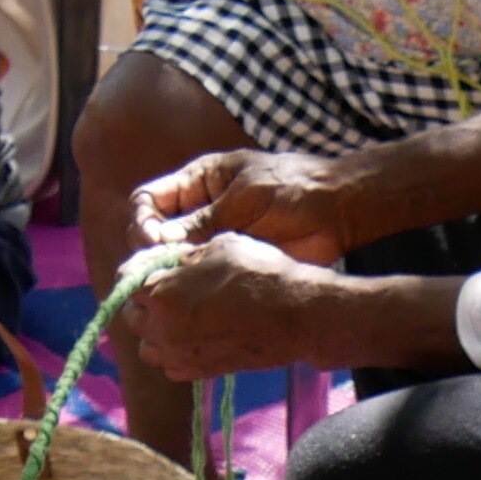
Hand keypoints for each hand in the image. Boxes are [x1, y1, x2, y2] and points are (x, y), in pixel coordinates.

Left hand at [113, 225, 345, 377]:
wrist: (298, 316)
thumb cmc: (262, 274)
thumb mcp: (219, 246)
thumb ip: (185, 256)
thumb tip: (172, 263)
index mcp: (162, 294)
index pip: (128, 280)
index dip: (141, 271)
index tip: (157, 268)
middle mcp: (163, 329)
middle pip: (132, 316)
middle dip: (145, 303)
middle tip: (170, 292)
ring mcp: (180, 354)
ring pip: (147, 346)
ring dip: (156, 332)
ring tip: (180, 318)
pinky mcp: (199, 372)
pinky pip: (170, 366)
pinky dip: (174, 353)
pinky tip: (195, 338)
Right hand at [136, 145, 358, 266]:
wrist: (337, 210)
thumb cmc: (293, 188)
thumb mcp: (244, 198)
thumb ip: (205, 220)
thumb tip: (162, 242)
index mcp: (197, 183)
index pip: (149, 200)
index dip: (143, 220)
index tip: (155, 240)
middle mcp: (198, 211)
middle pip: (154, 234)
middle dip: (150, 252)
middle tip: (163, 268)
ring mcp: (214, 238)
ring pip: (175, 260)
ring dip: (170, 273)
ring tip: (177, 285)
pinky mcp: (231, 261)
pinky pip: (203, 276)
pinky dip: (195, 287)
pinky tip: (197, 296)